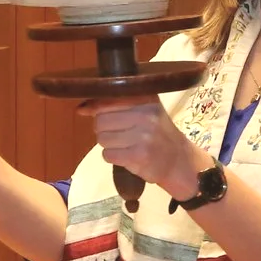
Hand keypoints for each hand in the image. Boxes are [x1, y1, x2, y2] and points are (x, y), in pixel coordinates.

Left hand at [85, 97, 205, 202]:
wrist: (179, 160)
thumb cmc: (157, 131)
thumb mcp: (144, 110)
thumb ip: (113, 104)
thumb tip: (81, 109)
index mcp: (146, 99)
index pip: (107, 100)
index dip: (94, 108)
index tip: (87, 111)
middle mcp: (146, 115)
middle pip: (100, 121)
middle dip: (103, 129)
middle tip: (117, 133)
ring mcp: (143, 136)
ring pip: (102, 139)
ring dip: (108, 144)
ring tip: (124, 144)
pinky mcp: (139, 156)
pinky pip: (108, 155)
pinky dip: (113, 157)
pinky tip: (126, 155)